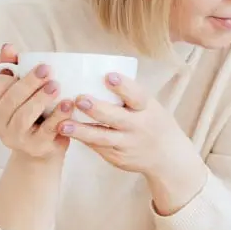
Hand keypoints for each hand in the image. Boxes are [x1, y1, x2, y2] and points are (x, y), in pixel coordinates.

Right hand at [0, 43, 73, 160]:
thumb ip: (11, 66)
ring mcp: (13, 138)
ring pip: (24, 116)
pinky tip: (67, 104)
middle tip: (47, 70)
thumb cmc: (29, 110)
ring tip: (55, 85)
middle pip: (10, 100)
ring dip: (40, 99)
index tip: (27, 64)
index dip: (8, 76)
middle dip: (29, 83)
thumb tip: (8, 47)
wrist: (43, 146)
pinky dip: (57, 116)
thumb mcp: (18, 88)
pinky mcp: (35, 147)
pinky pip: (46, 130)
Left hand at [60, 72, 186, 177]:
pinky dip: (82, 138)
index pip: (136, 96)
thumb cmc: (153, 123)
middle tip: (78, 99)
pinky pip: (97, 146)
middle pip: (116, 118)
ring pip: (102, 137)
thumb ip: (129, 95)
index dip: (123, 86)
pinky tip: (65, 132)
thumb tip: (97, 72)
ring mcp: (127, 144)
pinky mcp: (118, 157)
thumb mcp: (149, 106)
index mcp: (147, 108)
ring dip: (81, 131)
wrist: (167, 157)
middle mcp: (138, 127)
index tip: (108, 76)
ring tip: (62, 125)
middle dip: (97, 109)